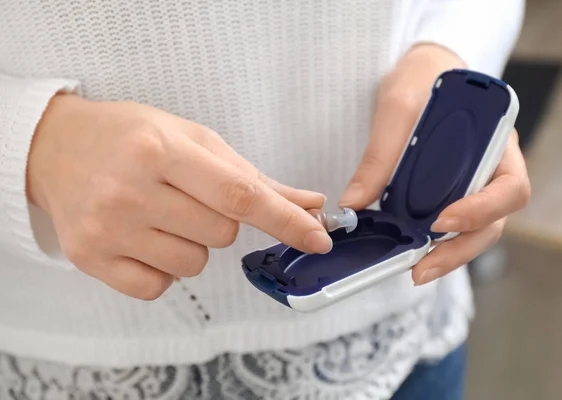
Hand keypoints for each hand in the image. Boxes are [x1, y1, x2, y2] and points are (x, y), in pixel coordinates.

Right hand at [28, 95, 330, 299]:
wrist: (57, 147)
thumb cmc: (131, 137)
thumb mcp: (192, 139)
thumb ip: (251, 176)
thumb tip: (308, 203)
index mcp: (161, 150)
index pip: (240, 195)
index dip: (285, 220)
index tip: (318, 237)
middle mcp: (131, 190)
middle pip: (222, 233)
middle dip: (220, 219)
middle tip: (186, 195)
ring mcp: (107, 228)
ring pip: (195, 263)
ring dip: (192, 244)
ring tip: (160, 213)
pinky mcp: (90, 258)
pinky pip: (159, 286)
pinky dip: (163, 268)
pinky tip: (143, 237)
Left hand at [339, 44, 530, 284]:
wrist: (425, 73)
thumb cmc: (423, 79)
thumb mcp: (397, 108)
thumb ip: (380, 155)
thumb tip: (353, 204)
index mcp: (497, 142)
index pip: (509, 187)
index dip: (480, 210)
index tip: (441, 221)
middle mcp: (493, 169)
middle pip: (494, 221)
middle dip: (460, 249)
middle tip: (422, 268)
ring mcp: (475, 184)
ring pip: (476, 230)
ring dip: (448, 253)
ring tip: (416, 269)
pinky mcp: (454, 192)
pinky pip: (453, 223)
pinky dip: (435, 241)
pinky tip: (412, 251)